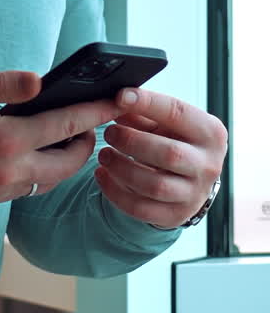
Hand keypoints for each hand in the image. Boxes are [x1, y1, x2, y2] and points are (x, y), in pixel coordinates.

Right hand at [0, 69, 123, 204]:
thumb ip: (1, 83)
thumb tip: (40, 81)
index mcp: (5, 140)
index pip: (66, 126)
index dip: (96, 112)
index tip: (118, 101)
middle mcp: (9, 172)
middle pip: (69, 164)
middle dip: (88, 143)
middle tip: (93, 122)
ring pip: (51, 181)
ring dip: (66, 160)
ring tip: (68, 136)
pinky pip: (29, 188)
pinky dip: (42, 172)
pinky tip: (36, 153)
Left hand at [95, 88, 227, 228]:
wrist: (190, 180)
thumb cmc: (175, 141)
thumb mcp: (166, 123)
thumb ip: (145, 112)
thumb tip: (116, 101)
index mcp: (210, 133)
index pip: (178, 113)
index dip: (148, 103)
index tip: (120, 96)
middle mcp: (208, 165)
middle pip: (169, 154)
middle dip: (132, 141)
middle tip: (109, 133)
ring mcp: (194, 194)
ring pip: (155, 186)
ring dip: (121, 168)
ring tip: (103, 154)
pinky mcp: (176, 215)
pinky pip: (142, 209)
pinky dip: (116, 192)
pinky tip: (102, 176)